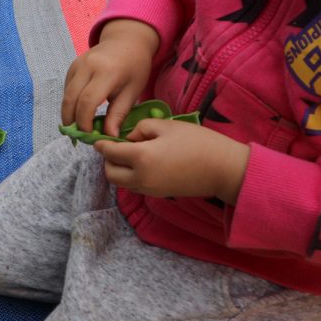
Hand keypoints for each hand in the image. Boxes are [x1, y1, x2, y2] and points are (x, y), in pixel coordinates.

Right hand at [62, 19, 159, 135]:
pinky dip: (70, 104)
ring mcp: (77, 65)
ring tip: (78, 128)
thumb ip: (118, 114)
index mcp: (106, 72)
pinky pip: (66, 90)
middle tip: (79, 137)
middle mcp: (88, 67)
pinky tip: (79, 112)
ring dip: (69, 115)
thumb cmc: (135, 66)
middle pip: (71, 100)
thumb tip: (109, 136)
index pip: (87, 102)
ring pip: (66, 96)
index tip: (89, 135)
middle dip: (72, 122)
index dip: (84, 122)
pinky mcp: (72, 67)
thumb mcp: (133, 91)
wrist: (127, 41)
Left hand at [94, 119, 249, 203]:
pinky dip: (131, 176)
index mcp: (140, 158)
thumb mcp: (166, 126)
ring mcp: (149, 189)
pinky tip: (144, 163)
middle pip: (110, 173)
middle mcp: (140, 178)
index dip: (101, 144)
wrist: (223, 168)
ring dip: (119, 170)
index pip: (109, 152)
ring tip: (130, 154)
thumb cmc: (197, 142)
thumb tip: (129, 138)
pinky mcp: (158, 194)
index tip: (97, 139)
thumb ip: (141, 128)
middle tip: (115, 147)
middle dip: (107, 161)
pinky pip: (135, 186)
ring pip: (121, 183)